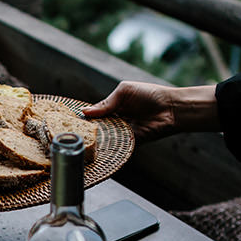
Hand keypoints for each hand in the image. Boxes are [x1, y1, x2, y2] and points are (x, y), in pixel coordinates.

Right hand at [84, 81, 219, 140]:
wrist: (171, 108)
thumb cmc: (150, 94)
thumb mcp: (124, 92)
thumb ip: (106, 103)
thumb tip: (85, 112)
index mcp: (113, 106)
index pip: (94, 114)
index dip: (84, 118)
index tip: (69, 122)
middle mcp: (116, 120)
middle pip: (97, 128)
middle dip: (87, 131)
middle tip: (73, 135)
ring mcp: (123, 132)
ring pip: (106, 138)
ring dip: (97, 140)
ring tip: (83, 143)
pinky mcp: (131, 142)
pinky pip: (118, 146)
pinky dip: (110, 147)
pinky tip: (99, 149)